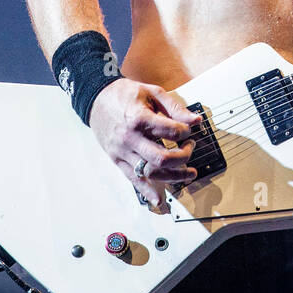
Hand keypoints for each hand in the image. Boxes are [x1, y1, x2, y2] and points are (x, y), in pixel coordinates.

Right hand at [88, 79, 201, 212]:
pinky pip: (133, 179)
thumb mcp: (152, 93)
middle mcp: (130, 138)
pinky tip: (158, 199)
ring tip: (189, 174)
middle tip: (190, 149)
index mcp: (139, 118)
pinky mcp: (117, 160)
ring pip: (150, 172)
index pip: (171, 131)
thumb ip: (175, 108)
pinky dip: (147, 191)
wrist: (96, 98)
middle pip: (162, 158)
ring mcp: (122, 151)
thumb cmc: (124, 94)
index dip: (186, 131)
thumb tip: (196, 121)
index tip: (189, 130)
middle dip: (183, 157)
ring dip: (173, 176)